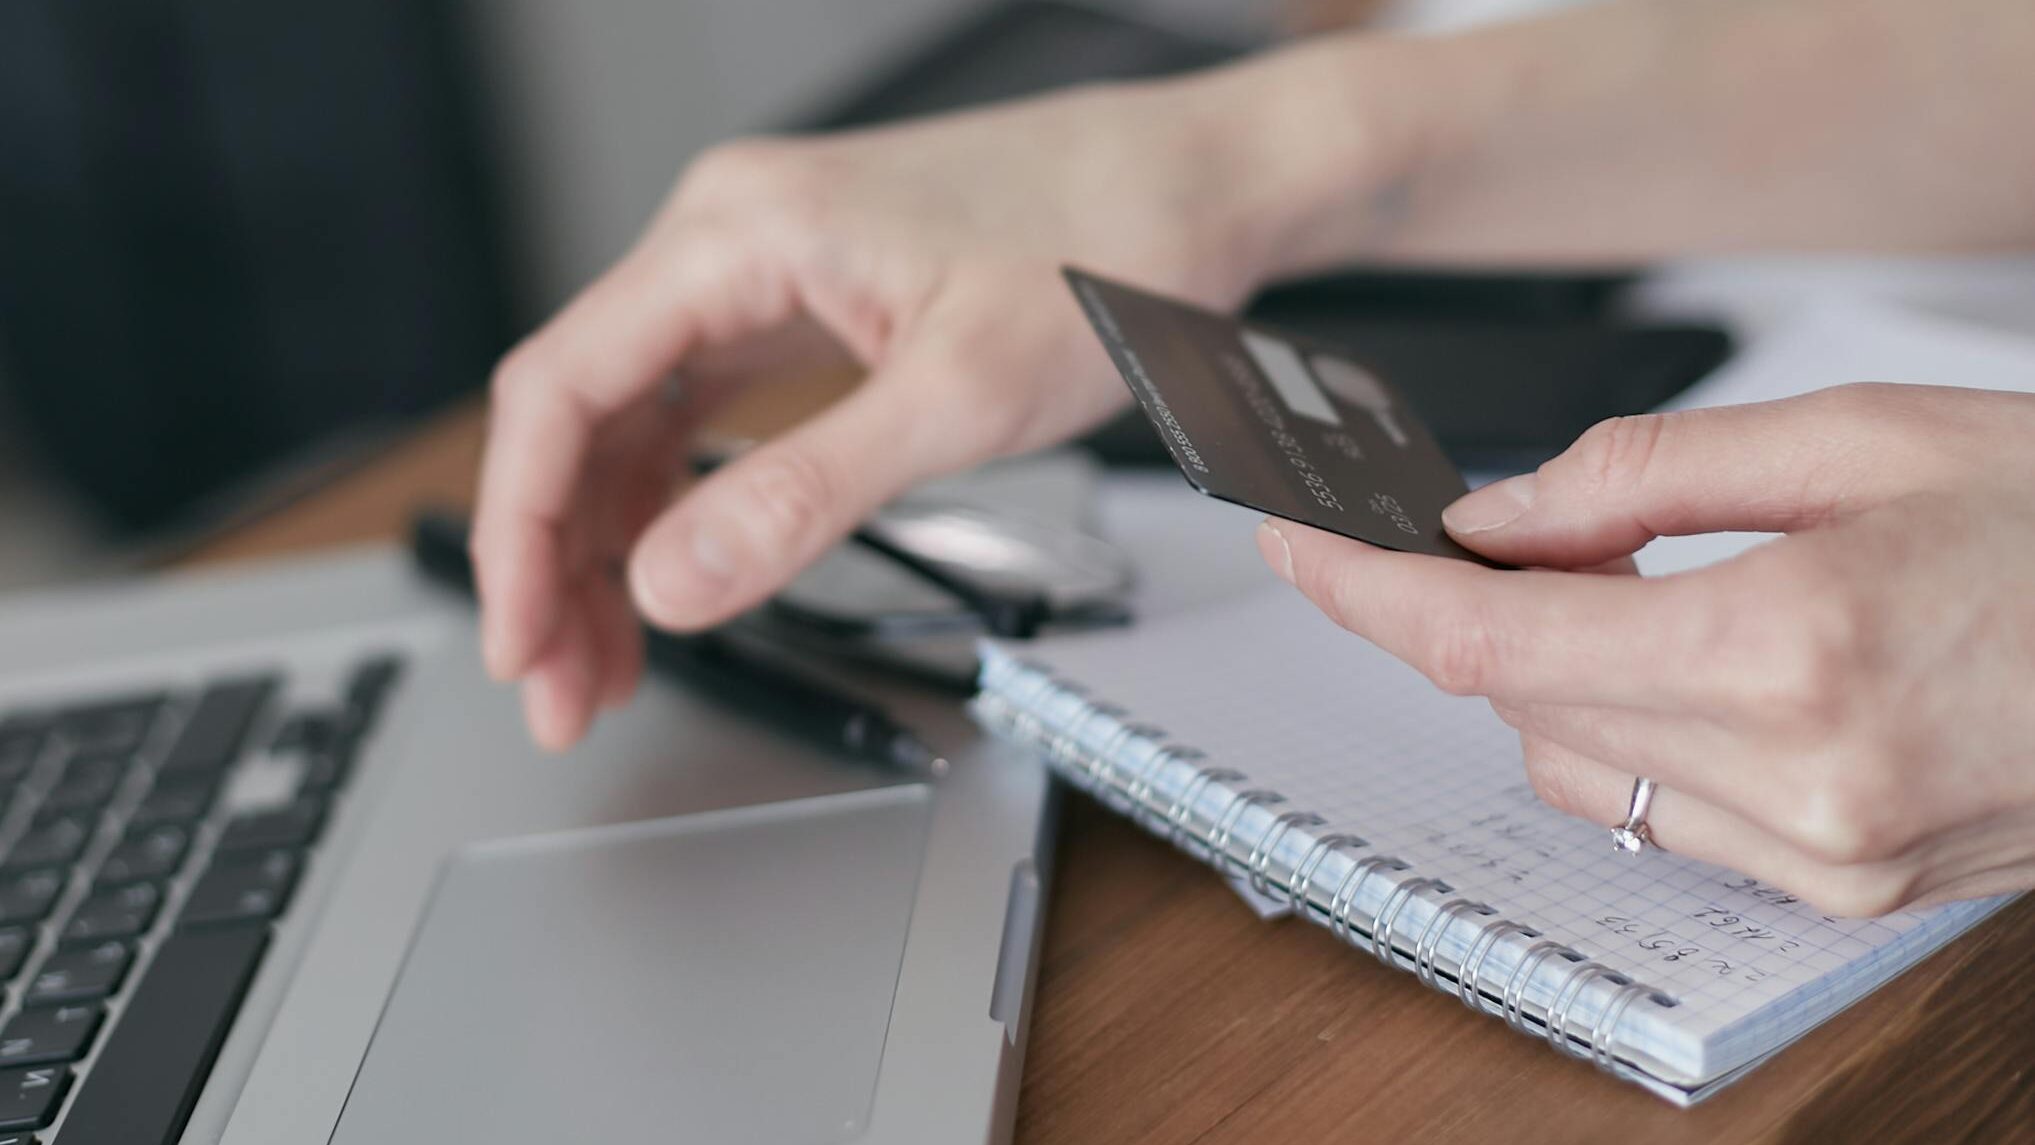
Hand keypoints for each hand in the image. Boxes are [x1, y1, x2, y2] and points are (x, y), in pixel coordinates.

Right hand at [471, 56, 1402, 748]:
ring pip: (635, 417)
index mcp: (736, 233)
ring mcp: (764, 266)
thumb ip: (804, 495)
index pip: (559, 389)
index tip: (525, 645)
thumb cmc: (1107, 251)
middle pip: (582, 412)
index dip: (521, 533)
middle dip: (559, 562)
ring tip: (615, 664)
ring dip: (612, 541)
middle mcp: (726, 236)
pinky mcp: (806, 299)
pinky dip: (678, 496)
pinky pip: (700, 405)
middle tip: (565, 692)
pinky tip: (680, 570)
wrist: (1197, 185)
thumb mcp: (957, 399)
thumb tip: (674, 585)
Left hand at [1257, 383, 2034, 914]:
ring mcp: (1820, 856)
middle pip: (1518, 702)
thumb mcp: (1861, 437)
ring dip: (1554, 674)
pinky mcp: (1843, 888)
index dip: (1370, 590)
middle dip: (1477, 608)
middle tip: (1498, 526)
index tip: (1299, 548)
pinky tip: (1697, 666)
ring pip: (1572, 766)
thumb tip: (1501, 516)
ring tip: (1637, 585)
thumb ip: (1646, 476)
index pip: (1491, 636)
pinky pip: (1657, 814)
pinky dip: (1629, 734)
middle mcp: (1794, 781)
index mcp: (1789, 650)